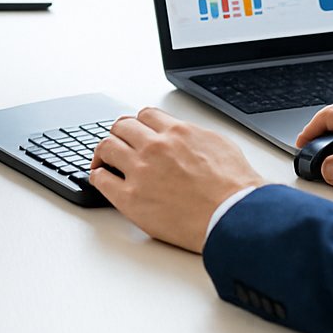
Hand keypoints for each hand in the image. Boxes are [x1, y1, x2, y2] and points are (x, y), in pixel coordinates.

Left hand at [89, 107, 263, 252]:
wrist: (234, 217)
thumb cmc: (235, 188)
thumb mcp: (220, 146)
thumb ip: (195, 136)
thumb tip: (185, 136)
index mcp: (177, 132)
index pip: (145, 115)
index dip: (139, 123)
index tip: (136, 132)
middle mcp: (154, 147)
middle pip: (121, 127)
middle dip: (119, 134)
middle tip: (117, 144)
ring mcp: (140, 171)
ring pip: (106, 147)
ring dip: (104, 152)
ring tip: (104, 161)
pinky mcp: (131, 198)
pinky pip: (101, 180)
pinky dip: (98, 177)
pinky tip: (102, 180)